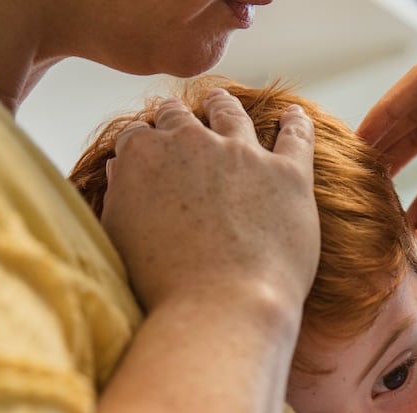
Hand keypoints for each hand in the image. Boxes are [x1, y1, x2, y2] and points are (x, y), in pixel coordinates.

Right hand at [101, 91, 318, 312]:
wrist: (219, 308)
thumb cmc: (160, 287)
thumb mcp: (120, 236)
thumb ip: (120, 195)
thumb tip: (120, 168)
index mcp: (143, 154)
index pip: (138, 135)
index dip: (142, 142)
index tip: (145, 148)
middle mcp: (192, 142)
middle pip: (181, 118)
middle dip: (177, 117)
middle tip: (179, 117)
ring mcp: (243, 154)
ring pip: (232, 116)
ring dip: (224, 105)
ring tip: (221, 101)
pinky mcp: (288, 174)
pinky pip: (296, 137)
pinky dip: (296, 123)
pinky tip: (295, 115)